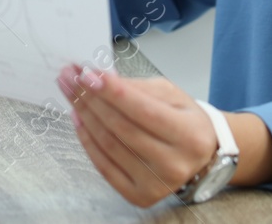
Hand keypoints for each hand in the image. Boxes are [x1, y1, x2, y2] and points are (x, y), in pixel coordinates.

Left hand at [56, 63, 217, 207]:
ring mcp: (157, 184)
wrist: (201, 154)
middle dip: (90, 99)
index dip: (111, 91)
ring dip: (84, 116)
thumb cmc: (184, 120)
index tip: (87, 74)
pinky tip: (78, 120)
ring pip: (109, 146)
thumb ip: (137, 87)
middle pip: (121, 128)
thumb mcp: (171, 93)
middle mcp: (175, 163)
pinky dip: (87, 141)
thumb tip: (100, 79)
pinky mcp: (140, 196)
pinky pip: (105, 167)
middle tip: (70, 78)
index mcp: (189, 134)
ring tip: (70, 94)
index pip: (142, 110)